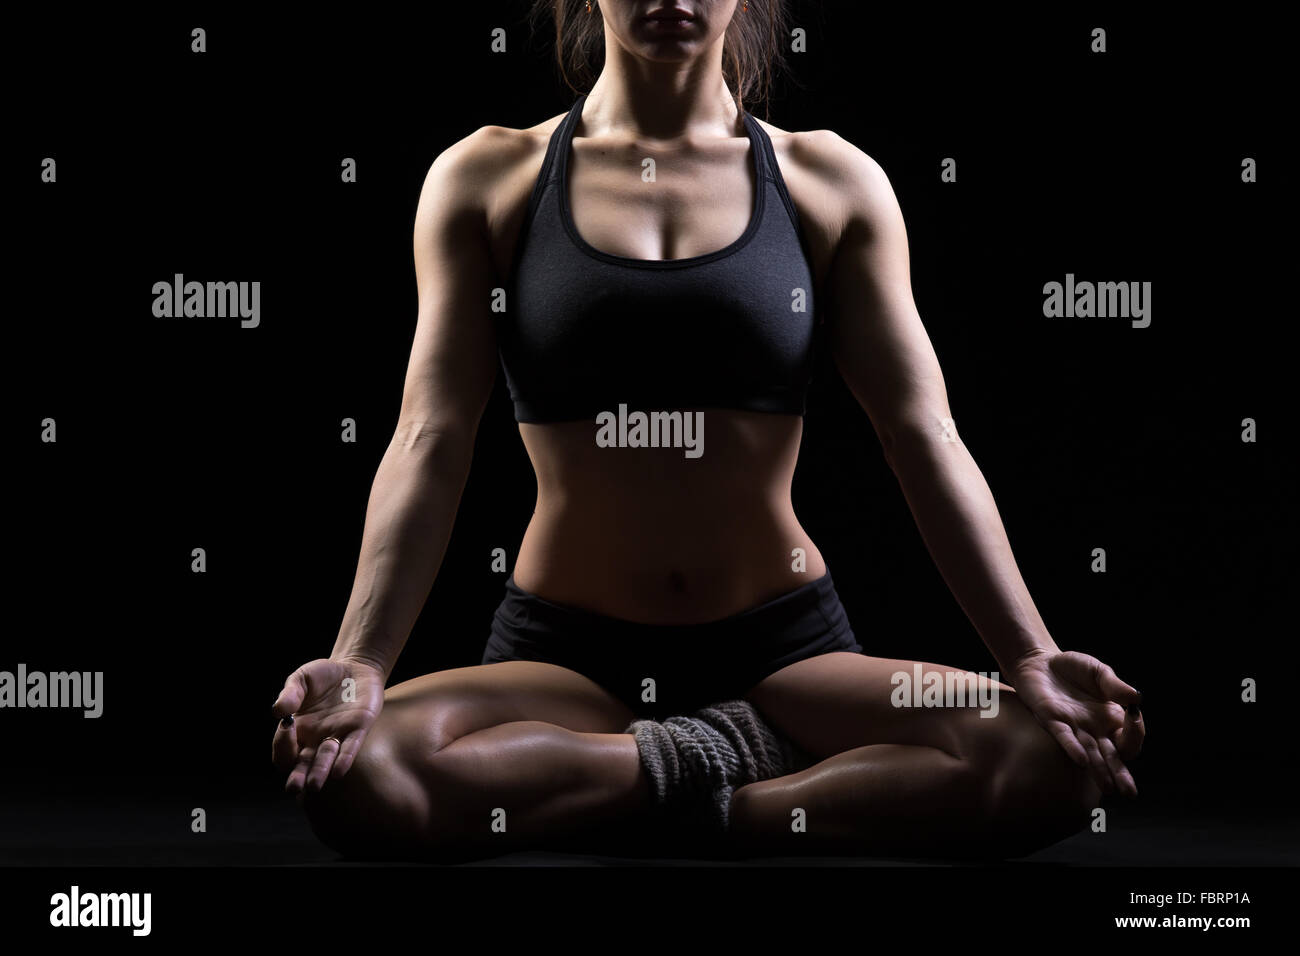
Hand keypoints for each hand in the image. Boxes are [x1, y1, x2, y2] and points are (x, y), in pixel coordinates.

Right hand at [271, 657, 385, 797]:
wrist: (355, 666)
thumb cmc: (323, 676)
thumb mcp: (302, 679)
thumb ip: (290, 693)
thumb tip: (278, 711)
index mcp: (298, 731)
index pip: (284, 749)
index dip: (282, 743)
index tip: (286, 727)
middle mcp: (316, 739)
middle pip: (303, 765)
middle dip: (298, 776)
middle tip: (293, 788)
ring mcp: (337, 736)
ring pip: (327, 760)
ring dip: (320, 772)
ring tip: (314, 784)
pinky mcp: (358, 729)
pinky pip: (350, 748)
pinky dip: (344, 759)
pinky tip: (339, 771)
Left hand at [1007, 649, 1143, 797]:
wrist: (1040, 661)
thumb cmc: (1073, 668)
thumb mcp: (1099, 672)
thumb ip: (1115, 686)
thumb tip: (1137, 699)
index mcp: (1110, 718)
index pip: (1130, 736)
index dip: (1136, 731)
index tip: (1134, 715)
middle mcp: (1094, 728)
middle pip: (1111, 755)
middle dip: (1121, 773)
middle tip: (1130, 793)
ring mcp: (1073, 727)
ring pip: (1090, 753)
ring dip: (1099, 770)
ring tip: (1109, 788)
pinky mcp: (1051, 720)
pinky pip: (1064, 737)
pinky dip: (1073, 748)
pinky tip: (1082, 761)